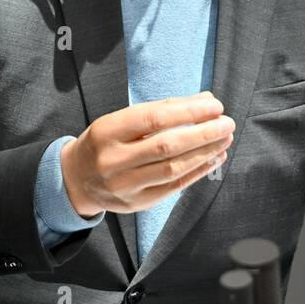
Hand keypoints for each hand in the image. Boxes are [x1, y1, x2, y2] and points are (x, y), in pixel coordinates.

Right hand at [62, 92, 234, 216]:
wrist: (77, 179)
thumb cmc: (106, 141)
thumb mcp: (123, 119)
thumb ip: (163, 109)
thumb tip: (205, 100)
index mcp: (107, 131)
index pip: (153, 118)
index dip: (187, 112)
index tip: (214, 105)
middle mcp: (113, 160)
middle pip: (166, 146)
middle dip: (203, 133)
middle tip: (227, 123)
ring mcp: (125, 186)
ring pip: (172, 169)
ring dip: (205, 153)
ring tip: (225, 139)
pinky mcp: (137, 204)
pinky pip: (174, 187)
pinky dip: (198, 171)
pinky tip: (215, 158)